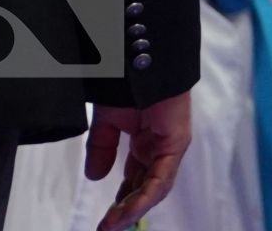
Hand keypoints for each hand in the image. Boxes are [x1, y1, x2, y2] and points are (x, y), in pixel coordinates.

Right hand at [85, 89, 192, 230]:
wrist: (140, 58)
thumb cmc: (127, 84)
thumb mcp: (107, 122)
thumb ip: (102, 148)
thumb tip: (95, 177)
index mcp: (146, 143)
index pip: (136, 179)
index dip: (121, 200)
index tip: (105, 219)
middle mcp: (160, 147)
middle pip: (146, 187)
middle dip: (126, 210)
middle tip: (106, 227)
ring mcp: (170, 145)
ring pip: (155, 187)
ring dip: (133, 208)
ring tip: (112, 225)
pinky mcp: (176, 141)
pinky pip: (162, 176)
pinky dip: (145, 195)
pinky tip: (128, 210)